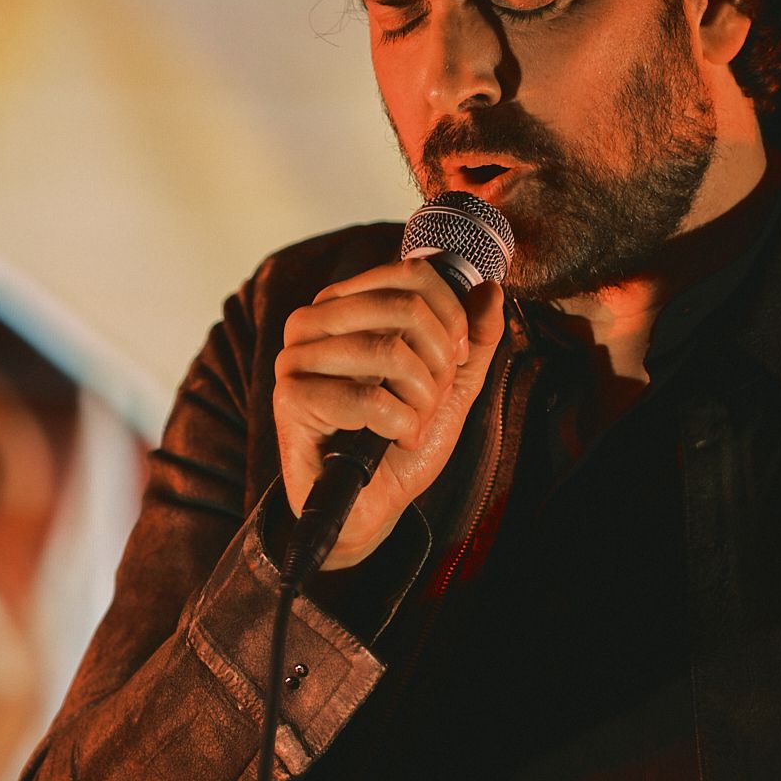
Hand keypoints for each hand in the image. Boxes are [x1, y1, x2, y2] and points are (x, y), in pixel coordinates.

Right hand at [272, 257, 504, 569]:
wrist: (369, 505)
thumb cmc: (398, 439)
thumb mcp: (450, 385)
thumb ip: (472, 339)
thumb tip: (489, 289)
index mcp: (344, 305)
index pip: (411, 275)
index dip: (452, 316)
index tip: (458, 357)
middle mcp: (312, 322)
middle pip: (405, 307)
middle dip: (439, 362)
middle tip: (433, 399)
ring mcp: (295, 358)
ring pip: (390, 350)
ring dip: (421, 398)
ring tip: (413, 423)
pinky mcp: (291, 399)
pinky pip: (371, 398)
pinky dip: (400, 426)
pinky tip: (392, 440)